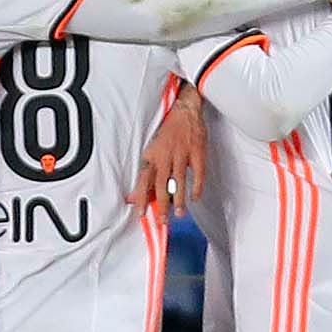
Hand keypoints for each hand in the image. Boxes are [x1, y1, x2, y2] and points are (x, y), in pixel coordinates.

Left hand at [133, 89, 207, 216]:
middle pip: (161, 184)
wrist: (185, 110)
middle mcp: (165, 155)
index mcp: (152, 155)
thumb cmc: (168, 132)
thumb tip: (133, 195)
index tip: (140, 213)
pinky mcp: (197, 152)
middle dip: (161, 205)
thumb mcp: (152, 151)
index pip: (143, 180)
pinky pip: (198, 173)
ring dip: (179, 200)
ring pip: (179, 181)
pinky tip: (195, 197)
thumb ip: (146, 174)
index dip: (141, 197)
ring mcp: (182, 154)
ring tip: (179, 214)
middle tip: (163, 221)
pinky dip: (197, 187)